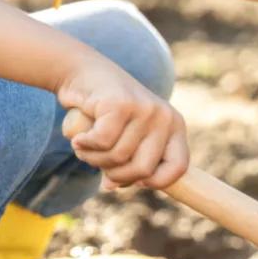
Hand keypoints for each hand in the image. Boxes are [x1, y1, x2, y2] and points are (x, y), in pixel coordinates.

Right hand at [57, 54, 187, 190]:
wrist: (81, 71)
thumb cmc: (104, 112)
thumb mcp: (125, 137)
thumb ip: (126, 162)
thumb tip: (113, 186)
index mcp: (174, 126)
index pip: (178, 168)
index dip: (156, 182)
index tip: (135, 180)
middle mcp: (165, 117)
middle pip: (144, 169)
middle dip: (117, 175)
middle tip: (98, 163)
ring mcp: (144, 109)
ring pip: (119, 157)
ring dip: (94, 159)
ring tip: (85, 147)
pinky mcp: (120, 104)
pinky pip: (102, 142)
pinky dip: (85, 145)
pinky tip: (79, 139)